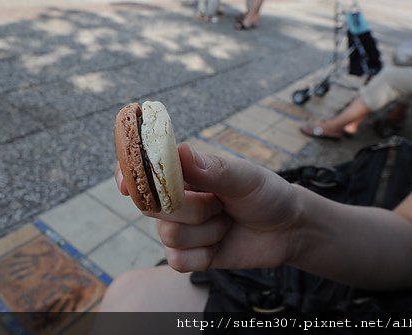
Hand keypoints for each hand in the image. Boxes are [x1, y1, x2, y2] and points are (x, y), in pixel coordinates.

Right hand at [115, 144, 300, 272]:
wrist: (287, 230)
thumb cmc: (265, 194)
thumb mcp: (245, 176)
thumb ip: (212, 168)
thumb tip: (179, 151)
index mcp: (182, 172)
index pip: (142, 169)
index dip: (127, 175)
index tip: (124, 185)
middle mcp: (175, 198)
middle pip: (152, 206)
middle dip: (189, 209)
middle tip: (219, 204)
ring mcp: (180, 227)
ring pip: (168, 235)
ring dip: (206, 232)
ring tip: (226, 221)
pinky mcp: (188, 256)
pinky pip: (177, 260)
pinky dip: (203, 255)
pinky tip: (220, 244)